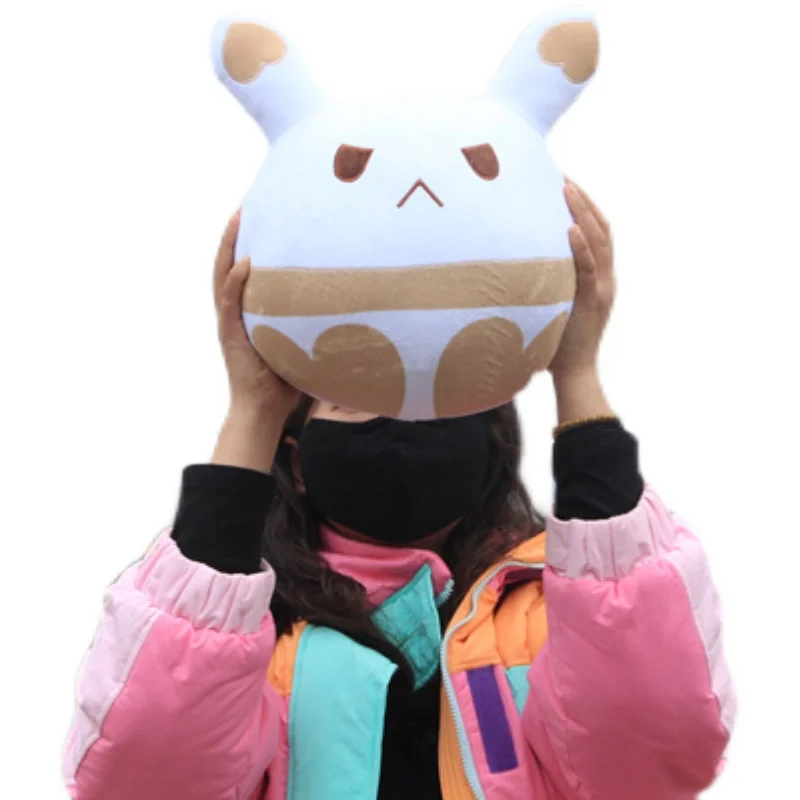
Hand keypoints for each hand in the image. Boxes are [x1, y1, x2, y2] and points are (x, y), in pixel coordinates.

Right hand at [214, 212, 299, 420]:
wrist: (264, 410)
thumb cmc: (285, 379)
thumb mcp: (299, 341)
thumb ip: (312, 321)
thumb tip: (351, 307)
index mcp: (247, 311)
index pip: (244, 269)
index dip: (249, 242)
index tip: (261, 214)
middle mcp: (234, 312)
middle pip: (228, 264)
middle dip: (235, 234)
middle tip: (245, 204)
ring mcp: (229, 322)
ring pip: (222, 276)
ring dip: (228, 248)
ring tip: (237, 219)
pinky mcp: (230, 335)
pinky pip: (229, 303)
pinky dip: (234, 282)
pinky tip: (244, 264)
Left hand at [548, 179, 614, 378]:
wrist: (574, 372)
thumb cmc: (557, 340)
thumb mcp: (553, 303)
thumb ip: (546, 281)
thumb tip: (515, 264)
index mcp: (599, 275)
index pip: (597, 230)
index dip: (585, 204)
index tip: (565, 181)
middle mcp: (605, 277)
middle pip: (601, 227)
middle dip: (584, 198)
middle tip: (562, 174)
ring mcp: (602, 288)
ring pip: (599, 241)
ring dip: (583, 212)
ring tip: (565, 188)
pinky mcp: (593, 301)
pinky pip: (589, 268)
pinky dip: (580, 246)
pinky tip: (567, 228)